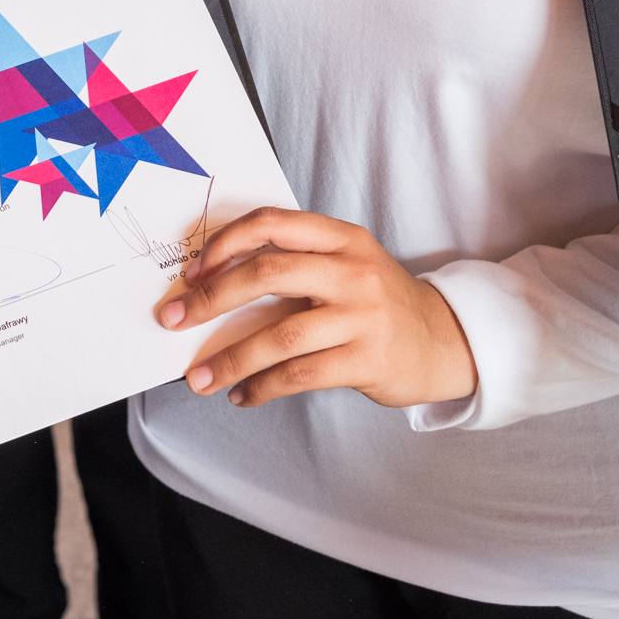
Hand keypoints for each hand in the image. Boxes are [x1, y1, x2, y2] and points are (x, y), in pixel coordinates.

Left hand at [156, 207, 474, 408]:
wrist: (446, 341)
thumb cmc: (377, 304)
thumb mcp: (346, 266)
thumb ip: (294, 266)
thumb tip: (212, 287)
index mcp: (342, 238)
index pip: (272, 224)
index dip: (225, 243)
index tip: (191, 271)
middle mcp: (353, 271)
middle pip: (267, 275)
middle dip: (210, 299)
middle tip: (173, 319)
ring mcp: (363, 316)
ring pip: (280, 335)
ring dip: (229, 359)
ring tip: (198, 378)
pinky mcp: (368, 360)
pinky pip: (300, 375)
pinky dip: (262, 387)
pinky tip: (242, 395)